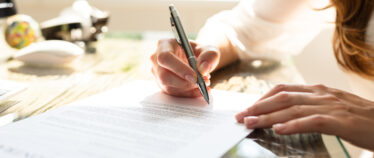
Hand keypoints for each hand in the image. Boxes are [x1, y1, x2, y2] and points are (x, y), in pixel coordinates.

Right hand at [150, 38, 218, 96]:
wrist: (198, 60)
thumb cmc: (200, 52)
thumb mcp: (209, 50)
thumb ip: (209, 56)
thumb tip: (203, 69)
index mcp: (164, 45)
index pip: (165, 58)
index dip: (179, 69)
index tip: (195, 76)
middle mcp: (156, 59)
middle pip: (164, 76)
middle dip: (185, 83)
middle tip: (202, 82)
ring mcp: (157, 73)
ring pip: (168, 87)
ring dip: (188, 89)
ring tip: (204, 84)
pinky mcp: (162, 85)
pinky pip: (173, 93)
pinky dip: (188, 94)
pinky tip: (200, 91)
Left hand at [235, 84, 373, 150]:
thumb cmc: (359, 117)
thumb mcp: (331, 106)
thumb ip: (310, 106)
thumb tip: (285, 114)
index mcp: (317, 91)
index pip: (282, 90)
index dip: (262, 98)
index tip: (248, 108)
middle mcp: (321, 95)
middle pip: (282, 98)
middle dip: (258, 107)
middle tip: (241, 117)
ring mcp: (331, 106)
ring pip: (292, 109)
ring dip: (268, 116)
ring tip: (251, 123)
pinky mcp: (341, 120)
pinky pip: (312, 121)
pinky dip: (294, 125)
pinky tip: (279, 130)